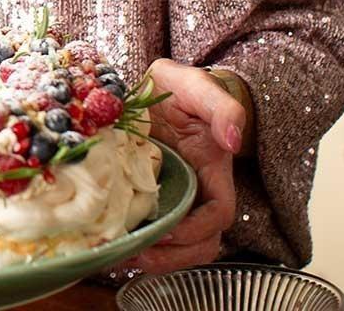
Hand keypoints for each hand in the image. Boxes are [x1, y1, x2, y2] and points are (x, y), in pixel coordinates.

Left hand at [123, 59, 249, 273]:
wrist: (155, 88)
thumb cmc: (179, 87)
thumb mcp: (195, 85)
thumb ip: (221, 106)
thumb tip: (232, 139)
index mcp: (212, 169)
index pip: (218, 214)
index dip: (197, 229)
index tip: (168, 230)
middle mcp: (196, 190)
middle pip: (202, 242)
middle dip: (174, 256)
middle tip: (138, 254)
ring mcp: (173, 197)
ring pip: (178, 247)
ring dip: (154, 258)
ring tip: (122, 256)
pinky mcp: (147, 198)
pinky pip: (150, 232)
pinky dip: (136, 245)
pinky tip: (112, 244)